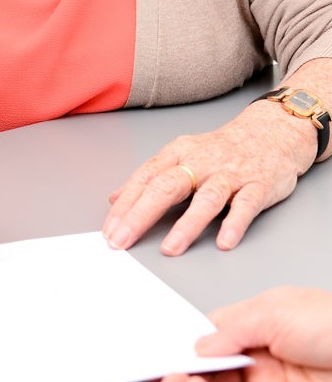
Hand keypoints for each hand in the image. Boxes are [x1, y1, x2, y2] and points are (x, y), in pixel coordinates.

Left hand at [103, 100, 314, 255]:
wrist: (271, 133)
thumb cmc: (220, 150)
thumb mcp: (180, 156)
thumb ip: (149, 178)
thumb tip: (115, 198)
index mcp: (177, 155)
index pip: (144, 179)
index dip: (125, 205)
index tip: (109, 230)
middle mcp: (200, 163)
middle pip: (165, 187)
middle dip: (140, 215)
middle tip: (122, 240)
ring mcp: (230, 174)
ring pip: (206, 199)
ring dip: (186, 225)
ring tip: (169, 248)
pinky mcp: (258, 186)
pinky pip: (245, 206)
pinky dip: (234, 224)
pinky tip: (223, 242)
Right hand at [145, 286, 331, 381]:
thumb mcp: (273, 311)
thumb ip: (230, 329)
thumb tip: (198, 344)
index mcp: (255, 318)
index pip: (208, 330)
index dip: (182, 337)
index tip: (157, 343)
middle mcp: (256, 349)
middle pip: (207, 359)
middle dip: (177, 363)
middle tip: (151, 368)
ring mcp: (264, 378)